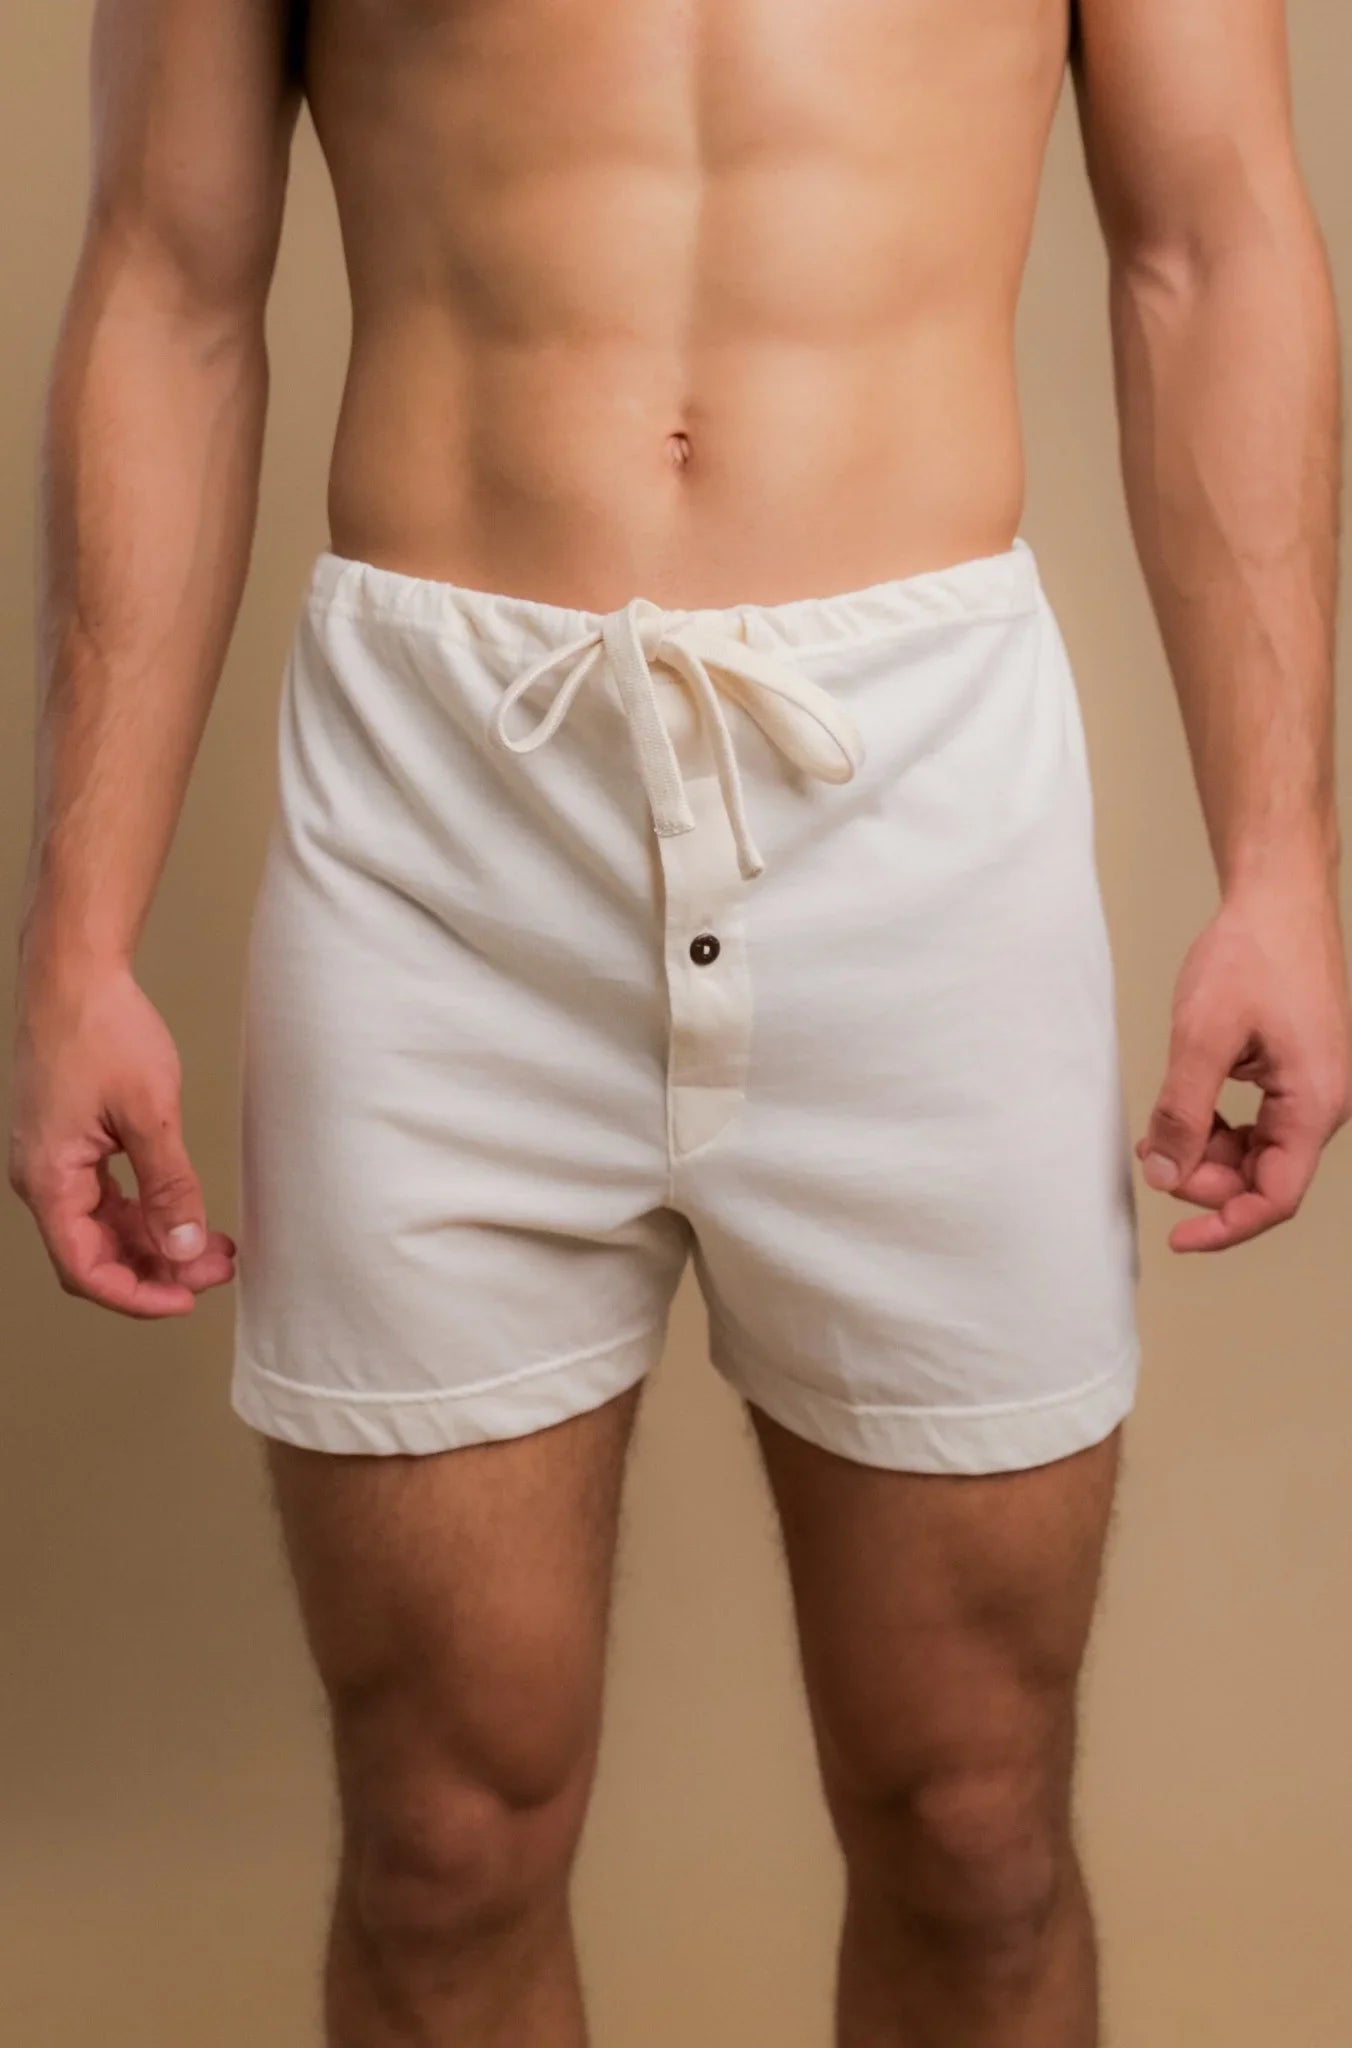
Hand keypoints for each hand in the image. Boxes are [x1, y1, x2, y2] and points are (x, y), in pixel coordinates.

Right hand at [9, 961, 235, 1315]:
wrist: (76, 975)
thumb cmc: (101, 1030)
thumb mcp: (150, 1113)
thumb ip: (168, 1185)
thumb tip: (183, 1246)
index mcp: (49, 1178)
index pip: (85, 1267)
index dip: (137, 1295)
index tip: (187, 1300)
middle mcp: (43, 1177)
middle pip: (96, 1253)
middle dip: (157, 1270)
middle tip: (217, 1270)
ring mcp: (56, 1161)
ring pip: (104, 1227)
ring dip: (156, 1241)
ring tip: (213, 1247)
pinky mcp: (71, 1143)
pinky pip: (105, 1197)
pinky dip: (145, 1210)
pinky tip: (185, 1213)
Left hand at [1138, 879, 1351, 1250]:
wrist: (1277, 898)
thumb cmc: (1252, 953)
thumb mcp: (1203, 1036)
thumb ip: (1184, 1111)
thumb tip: (1167, 1174)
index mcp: (1314, 1103)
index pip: (1275, 1196)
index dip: (1225, 1226)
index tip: (1177, 1239)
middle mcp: (1322, 1102)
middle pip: (1264, 1178)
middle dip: (1206, 1178)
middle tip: (1155, 1154)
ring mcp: (1310, 1087)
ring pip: (1257, 1151)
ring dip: (1208, 1152)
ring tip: (1161, 1133)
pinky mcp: (1294, 1071)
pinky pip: (1257, 1122)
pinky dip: (1217, 1125)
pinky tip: (1184, 1110)